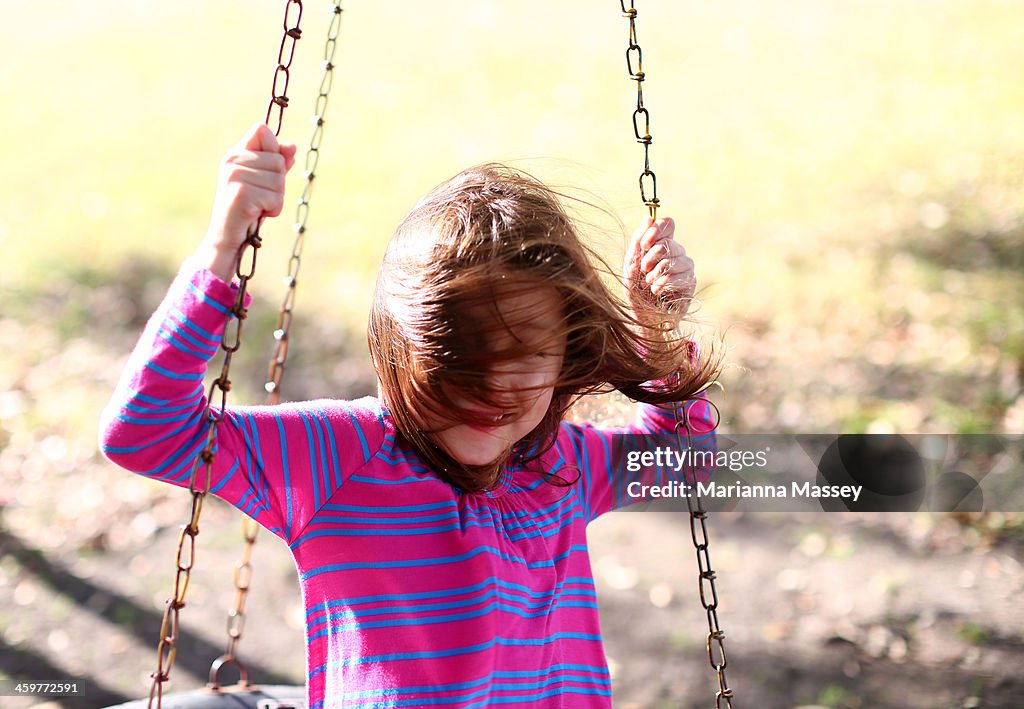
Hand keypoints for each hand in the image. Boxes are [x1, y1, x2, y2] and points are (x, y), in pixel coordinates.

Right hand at [197, 123, 296, 281]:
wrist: (228, 237)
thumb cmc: (248, 208)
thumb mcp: (264, 182)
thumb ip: (277, 162)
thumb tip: (291, 145)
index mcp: (236, 153)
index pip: (263, 130)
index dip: (274, 150)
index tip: (265, 171)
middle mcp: (232, 160)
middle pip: (278, 159)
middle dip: (278, 184)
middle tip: (260, 197)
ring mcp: (235, 176)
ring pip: (279, 180)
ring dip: (275, 199)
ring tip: (258, 206)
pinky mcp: (241, 193)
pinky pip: (275, 198)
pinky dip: (272, 210)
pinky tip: (256, 214)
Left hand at [623, 217, 695, 321]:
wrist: (642, 315)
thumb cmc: (635, 290)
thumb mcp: (631, 264)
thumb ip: (638, 241)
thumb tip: (648, 218)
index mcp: (662, 244)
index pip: (668, 224)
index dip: (657, 231)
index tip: (644, 245)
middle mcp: (677, 253)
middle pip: (669, 243)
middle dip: (651, 257)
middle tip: (644, 270)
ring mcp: (685, 267)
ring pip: (677, 259)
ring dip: (657, 272)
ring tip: (649, 283)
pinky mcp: (690, 283)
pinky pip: (682, 277)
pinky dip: (665, 283)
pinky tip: (656, 290)